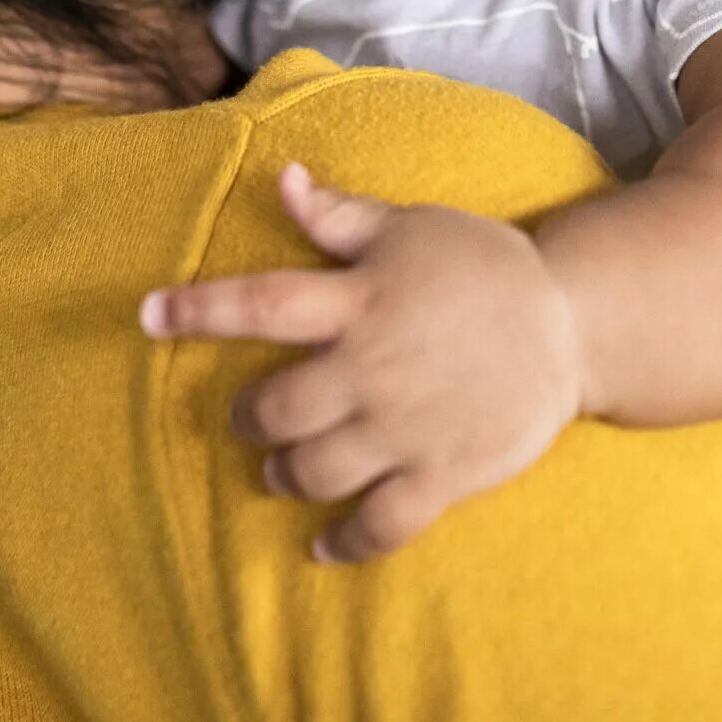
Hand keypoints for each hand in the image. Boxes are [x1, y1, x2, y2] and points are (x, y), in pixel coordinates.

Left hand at [139, 163, 584, 560]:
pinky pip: (381, 523)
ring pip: (317, 469)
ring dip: (286, 474)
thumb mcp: (412, 227)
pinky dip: (345, 542)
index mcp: (362, 302)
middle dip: (249, 418)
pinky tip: (324, 543)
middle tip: (249, 418)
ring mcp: (407, 428)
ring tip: (282, 468)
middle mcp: (374, 369)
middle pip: (279, 407)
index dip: (198, 310)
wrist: (574, 324)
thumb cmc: (483, 267)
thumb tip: (281, 178)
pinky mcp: (442, 474)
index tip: (147, 315)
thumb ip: (340, 215)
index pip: (262, 304)